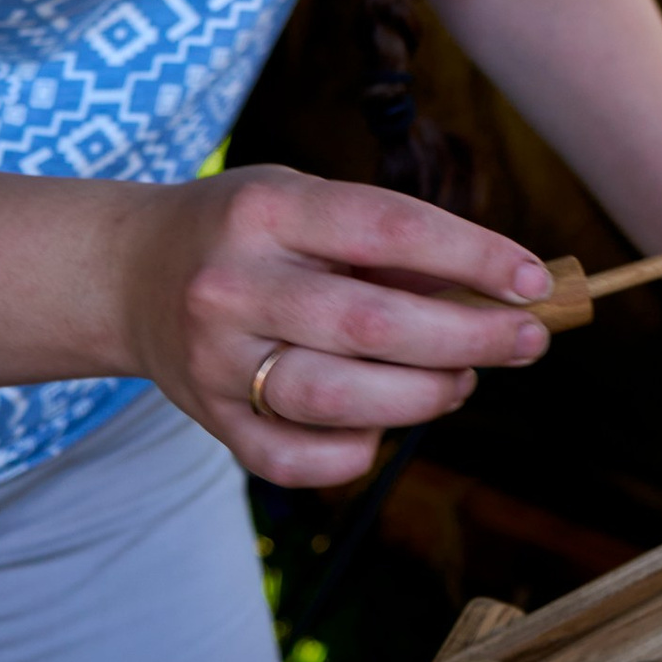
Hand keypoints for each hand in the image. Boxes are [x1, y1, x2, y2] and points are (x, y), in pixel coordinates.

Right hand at [122, 165, 552, 485]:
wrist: (127, 274)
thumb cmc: (250, 233)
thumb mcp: (309, 202)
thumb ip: (392, 244)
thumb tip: (501, 291)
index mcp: (267, 210)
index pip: (390, 228)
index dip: (475, 256)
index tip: (534, 280)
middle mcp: (233, 285)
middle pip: (372, 324)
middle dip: (469, 338)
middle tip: (526, 341)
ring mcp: (213, 360)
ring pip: (338, 398)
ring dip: (423, 397)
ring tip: (462, 381)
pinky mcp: (208, 420)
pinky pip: (294, 458)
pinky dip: (356, 452)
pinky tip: (383, 427)